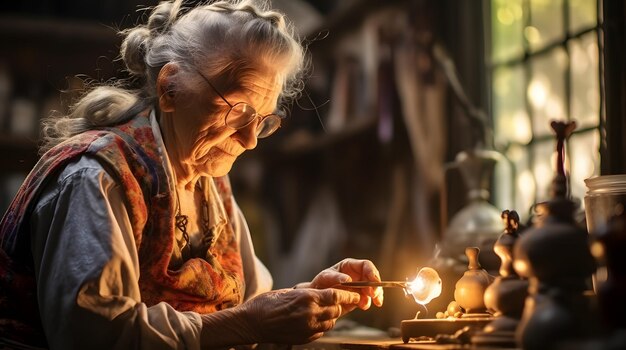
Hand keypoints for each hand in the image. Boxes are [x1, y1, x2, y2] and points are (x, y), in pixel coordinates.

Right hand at [239, 288, 360, 343]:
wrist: (252, 322)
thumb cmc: (268, 302)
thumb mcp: (291, 292)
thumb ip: (311, 294)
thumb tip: (329, 294)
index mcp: (307, 298)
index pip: (337, 296)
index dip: (349, 295)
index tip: (355, 294)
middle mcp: (310, 314)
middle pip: (336, 309)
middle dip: (340, 305)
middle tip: (340, 300)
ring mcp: (308, 329)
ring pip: (331, 322)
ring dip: (331, 316)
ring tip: (324, 310)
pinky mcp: (304, 339)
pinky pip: (321, 331)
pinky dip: (322, 325)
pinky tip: (314, 320)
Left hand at [308, 258, 383, 311]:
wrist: (318, 298)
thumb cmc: (321, 283)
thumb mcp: (325, 277)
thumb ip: (336, 277)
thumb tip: (348, 279)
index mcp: (350, 266)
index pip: (366, 265)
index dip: (372, 272)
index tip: (374, 281)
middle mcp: (358, 275)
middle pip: (373, 277)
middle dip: (376, 285)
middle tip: (373, 294)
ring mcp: (360, 286)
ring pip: (373, 288)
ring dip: (376, 295)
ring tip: (373, 301)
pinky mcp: (359, 297)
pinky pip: (369, 299)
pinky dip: (370, 302)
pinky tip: (365, 306)